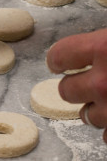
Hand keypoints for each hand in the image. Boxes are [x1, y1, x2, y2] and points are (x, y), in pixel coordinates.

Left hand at [46, 28, 106, 142]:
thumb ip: (103, 44)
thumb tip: (92, 46)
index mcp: (105, 48)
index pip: (59, 55)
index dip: (58, 60)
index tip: (60, 63)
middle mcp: (105, 82)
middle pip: (66, 90)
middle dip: (75, 87)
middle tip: (92, 82)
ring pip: (87, 116)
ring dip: (97, 108)